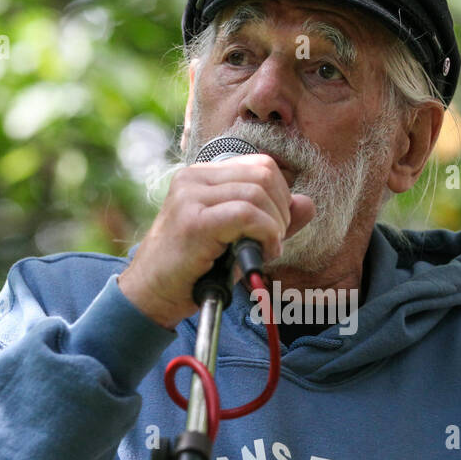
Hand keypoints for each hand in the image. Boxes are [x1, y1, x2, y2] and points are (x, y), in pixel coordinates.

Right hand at [118, 154, 315, 329]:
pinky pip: (246, 215)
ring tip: (265, 250)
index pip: (260, 165)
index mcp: (202, 175)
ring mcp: (190, 197)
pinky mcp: (192, 222)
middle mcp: (193, 178)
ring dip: (274, 226)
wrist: (151, 295)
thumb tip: (309, 203)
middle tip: (273, 241)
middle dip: (281, 210)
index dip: (281, 195)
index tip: (275, 227)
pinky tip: (263, 253)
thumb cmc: (194, 268)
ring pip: (257, 194)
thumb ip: (273, 219)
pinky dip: (266, 234)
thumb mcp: (238, 238)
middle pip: (263, 174)